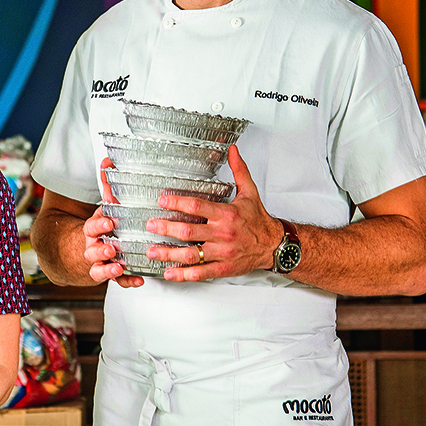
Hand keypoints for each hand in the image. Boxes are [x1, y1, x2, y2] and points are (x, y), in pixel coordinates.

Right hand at [82, 159, 143, 288]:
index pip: (91, 226)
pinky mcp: (110, 274)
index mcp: (93, 229)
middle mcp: (94, 247)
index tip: (109, 222)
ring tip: (118, 268)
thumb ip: (107, 186)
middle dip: (101, 250)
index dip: (99, 225)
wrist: (82, 250)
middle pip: (92, 250)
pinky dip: (128, 282)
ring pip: (99, 269)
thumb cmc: (101, 226)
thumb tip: (108, 160)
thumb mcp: (103, 207)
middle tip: (111, 248)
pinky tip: (139, 280)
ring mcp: (101, 263)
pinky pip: (118, 282)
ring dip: (108, 270)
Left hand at [145, 147, 284, 281]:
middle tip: (150, 226)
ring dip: (169, 253)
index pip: (197, 207)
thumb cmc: (259, 220)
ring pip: (192, 254)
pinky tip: (170, 273)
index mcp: (226, 214)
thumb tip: (232, 150)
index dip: (177, 203)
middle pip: (189, 231)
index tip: (162, 201)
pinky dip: (184, 274)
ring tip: (152, 251)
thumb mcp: (250, 192)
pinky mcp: (223, 267)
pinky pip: (201, 273)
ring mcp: (222, 252)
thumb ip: (239, 170)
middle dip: (166, 229)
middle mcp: (222, 233)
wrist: (274, 245)